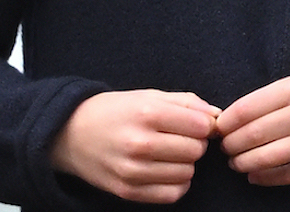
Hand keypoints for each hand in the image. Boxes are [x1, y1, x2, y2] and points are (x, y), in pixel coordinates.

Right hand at [50, 90, 219, 203]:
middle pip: (195, 151)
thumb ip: (187, 103)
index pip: (200, 126)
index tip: (196, 123)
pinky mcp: (127, 191)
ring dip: (185, 164)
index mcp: (147, 113)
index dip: (205, 125)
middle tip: (181, 137)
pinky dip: (176, 184)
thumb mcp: (149, 95)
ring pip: (186, 173)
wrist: (71, 134)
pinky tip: (166, 170)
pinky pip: (172, 194)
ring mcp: (132, 171)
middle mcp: (139, 143)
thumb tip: (218, 117)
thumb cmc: (116, 111)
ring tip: (169, 153)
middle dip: (195, 143)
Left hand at [216, 72, 289, 186]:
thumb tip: (232, 118)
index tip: (218, 129)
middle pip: (254, 135)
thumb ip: (270, 97)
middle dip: (231, 145)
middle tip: (224, 148)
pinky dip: (265, 178)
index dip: (227, 122)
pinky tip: (254, 175)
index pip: (248, 108)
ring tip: (235, 162)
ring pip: (267, 158)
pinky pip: (288, 175)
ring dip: (243, 163)